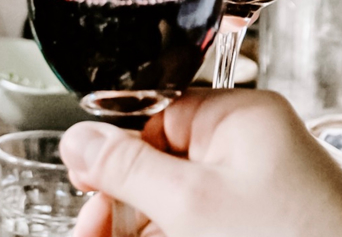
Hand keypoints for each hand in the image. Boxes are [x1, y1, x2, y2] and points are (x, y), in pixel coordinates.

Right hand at [61, 89, 341, 236]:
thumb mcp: (190, 204)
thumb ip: (127, 169)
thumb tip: (79, 138)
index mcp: (241, 115)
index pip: (159, 116)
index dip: (117, 152)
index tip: (85, 184)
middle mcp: (252, 144)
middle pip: (163, 160)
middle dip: (122, 199)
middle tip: (91, 229)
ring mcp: (259, 186)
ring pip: (179, 197)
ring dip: (140, 224)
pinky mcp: (262, 219)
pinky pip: (203, 217)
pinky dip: (172, 232)